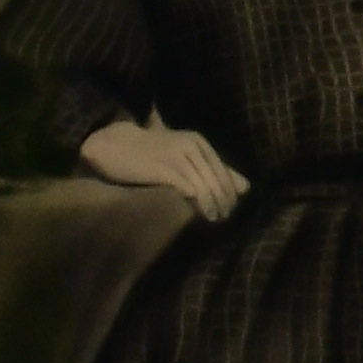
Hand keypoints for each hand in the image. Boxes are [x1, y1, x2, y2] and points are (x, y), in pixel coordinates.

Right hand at [77, 116, 249, 221]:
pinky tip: (197, 214)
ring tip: (213, 220)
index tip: (230, 210)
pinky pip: (186, 187)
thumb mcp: (186, 155)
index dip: (230, 193)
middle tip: (223, 219)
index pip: (224, 171)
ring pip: (204, 185)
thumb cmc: (152, 153)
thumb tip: (246, 188)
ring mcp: (177, 156)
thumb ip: (215, 169)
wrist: (115, 144)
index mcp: (199, 142)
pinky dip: (195, 202)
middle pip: (217, 180)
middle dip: (224, 201)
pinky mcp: (162, 168)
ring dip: (212, 205)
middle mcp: (191, 146)